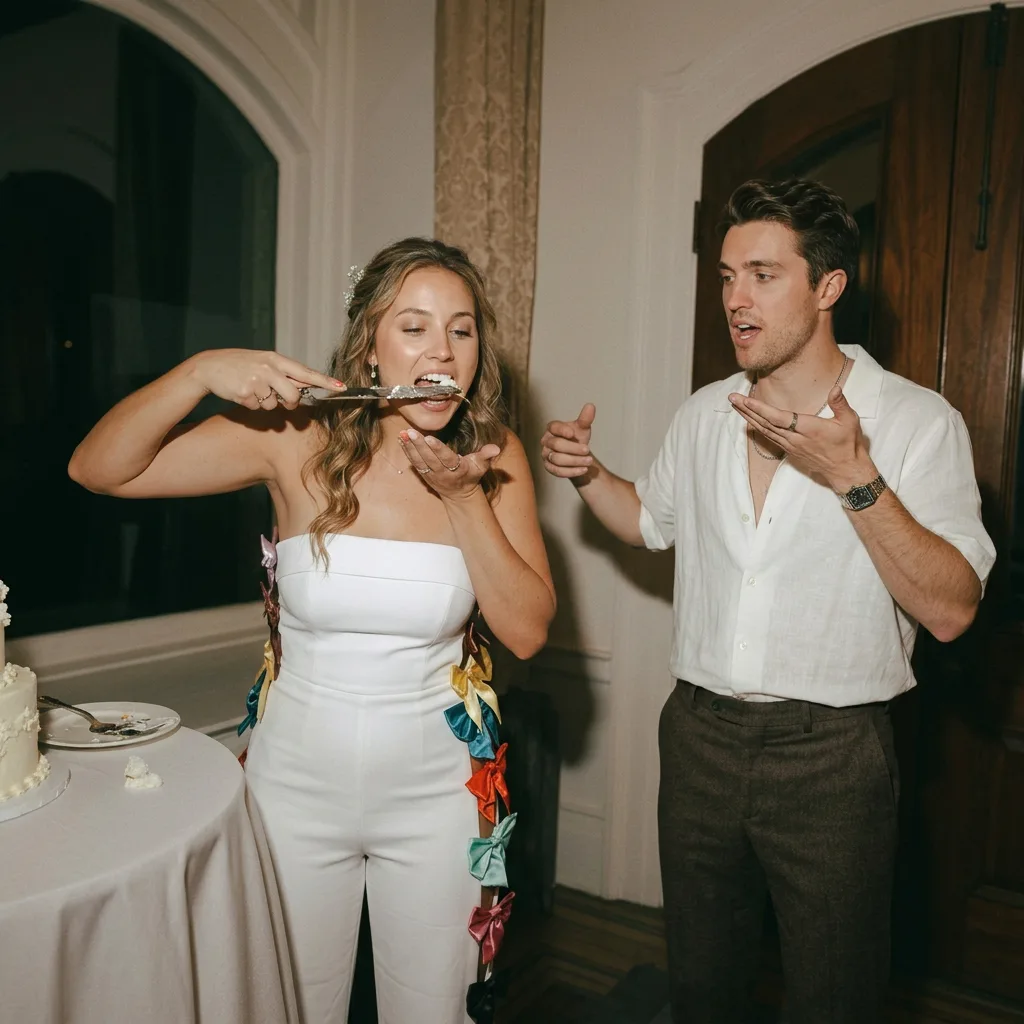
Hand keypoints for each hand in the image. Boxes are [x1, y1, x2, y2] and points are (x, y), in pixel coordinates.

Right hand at [187, 348, 343, 410]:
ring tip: (252, 389)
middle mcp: (269, 368)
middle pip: (294, 395)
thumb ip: (283, 374)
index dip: (325, 381)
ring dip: (265, 403)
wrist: (209, 367)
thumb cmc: (241, 366)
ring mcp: (257, 380)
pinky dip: (251, 405)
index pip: (306, 371)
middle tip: (278, 397)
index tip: (342, 387)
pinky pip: (257, 407)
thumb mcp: (263, 363)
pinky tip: (241, 392)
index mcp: (276, 359)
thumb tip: (303, 390)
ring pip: (275, 404)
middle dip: (289, 402)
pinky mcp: (245, 392)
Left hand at [399, 429, 500, 500]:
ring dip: (409, 448)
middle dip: (419, 446)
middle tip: (410, 432)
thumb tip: (495, 448)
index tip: (429, 438)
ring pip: (419, 461)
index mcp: (458, 470)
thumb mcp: (481, 466)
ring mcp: (431, 475)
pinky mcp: (424, 474)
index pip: (447, 459)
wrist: (459, 493)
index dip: (438, 449)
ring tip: (402, 434)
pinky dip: (407, 451)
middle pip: (430, 459)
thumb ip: (487, 455)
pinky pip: (414, 463)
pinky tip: (401, 439)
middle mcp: (443, 474)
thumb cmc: (471, 475)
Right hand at [540, 404, 594, 479]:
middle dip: (573, 448)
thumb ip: (585, 419)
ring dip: (575, 461)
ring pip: (557, 459)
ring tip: (589, 461)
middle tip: (588, 450)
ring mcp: (546, 455)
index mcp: (552, 428)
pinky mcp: (549, 467)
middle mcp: (546, 441)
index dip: (562, 430)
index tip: (573, 433)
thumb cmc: (577, 438)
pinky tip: (583, 470)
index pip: (553, 427)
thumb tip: (591, 406)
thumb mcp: (583, 428)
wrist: (577, 455)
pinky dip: (571, 471)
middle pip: (556, 445)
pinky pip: (557, 471)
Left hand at [728, 386, 875, 491]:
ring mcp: (791, 445)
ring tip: (736, 406)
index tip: (745, 400)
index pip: (779, 418)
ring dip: (749, 417)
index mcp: (808, 429)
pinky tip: (749, 421)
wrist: (845, 470)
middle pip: (765, 423)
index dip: (760, 409)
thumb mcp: (850, 421)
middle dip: (747, 410)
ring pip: (765, 430)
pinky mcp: (790, 450)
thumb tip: (835, 389)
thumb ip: (840, 404)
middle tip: (732, 398)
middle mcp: (795, 438)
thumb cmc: (848, 445)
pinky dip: (757, 428)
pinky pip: (769, 437)